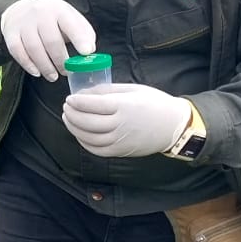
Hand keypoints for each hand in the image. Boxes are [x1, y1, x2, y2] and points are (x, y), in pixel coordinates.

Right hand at [0, 0, 95, 80]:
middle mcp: (40, 14)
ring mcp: (24, 24)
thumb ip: (83, 32)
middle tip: (66, 72)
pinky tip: (37, 72)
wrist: (20, 11)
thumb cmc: (52, 19)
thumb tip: (90, 50)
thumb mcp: (69, 18)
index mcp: (59, 10)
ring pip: (34, 49)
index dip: (79, 38)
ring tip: (53, 76)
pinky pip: (18, 52)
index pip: (70, 24)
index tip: (87, 52)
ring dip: (45, 66)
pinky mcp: (11, 34)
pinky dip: (28, 65)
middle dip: (60, 60)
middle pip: (51, 41)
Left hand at [63, 83, 191, 157]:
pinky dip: (84, 142)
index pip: (93, 105)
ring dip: (74, 128)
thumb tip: (85, 93)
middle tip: (66, 107)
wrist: (174, 126)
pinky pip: (96, 150)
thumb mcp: (133, 89)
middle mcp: (120, 125)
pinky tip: (79, 133)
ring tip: (68, 118)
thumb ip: (107, 91)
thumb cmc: (154, 103)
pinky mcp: (120, 151)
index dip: (77, 102)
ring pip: (88, 137)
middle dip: (72, 114)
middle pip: (87, 122)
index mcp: (124, 106)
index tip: (69, 98)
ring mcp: (120, 141)